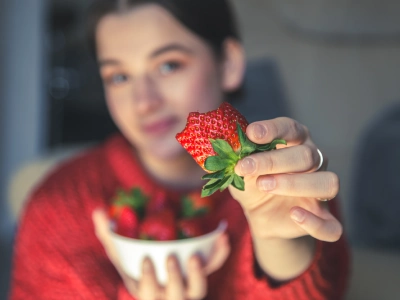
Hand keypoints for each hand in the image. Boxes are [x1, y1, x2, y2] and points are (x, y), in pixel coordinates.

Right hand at [92, 209, 229, 299]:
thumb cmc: (137, 263)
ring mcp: (188, 286)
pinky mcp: (202, 272)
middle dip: (174, 279)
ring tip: (194, 256)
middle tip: (171, 258)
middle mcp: (170, 293)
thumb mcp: (121, 252)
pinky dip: (220, 254)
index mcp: (147, 290)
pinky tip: (222, 236)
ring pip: (198, 290)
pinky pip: (214, 266)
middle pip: (176, 296)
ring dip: (199, 274)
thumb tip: (98, 211)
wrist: (161, 271)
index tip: (146, 261)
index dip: (148, 281)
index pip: (147, 293)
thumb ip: (109, 234)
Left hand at [229, 117, 341, 241]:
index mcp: (295, 142)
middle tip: (247, 167)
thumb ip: (237, 157)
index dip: (273, 129)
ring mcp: (321, 191)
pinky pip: (332, 225)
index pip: (291, 129)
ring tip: (264, 185)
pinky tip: (294, 215)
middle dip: (274, 161)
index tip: (251, 133)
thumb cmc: (253, 182)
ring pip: (327, 183)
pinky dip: (314, 222)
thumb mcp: (240, 169)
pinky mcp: (323, 218)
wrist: (260, 214)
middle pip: (307, 155)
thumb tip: (226, 146)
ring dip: (295, 184)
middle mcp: (314, 162)